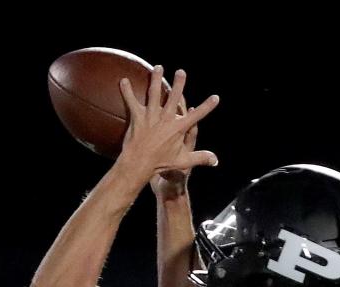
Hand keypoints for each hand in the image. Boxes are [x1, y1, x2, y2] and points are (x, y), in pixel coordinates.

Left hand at [118, 67, 217, 188]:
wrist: (139, 164)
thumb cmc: (161, 164)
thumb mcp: (183, 162)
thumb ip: (200, 158)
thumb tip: (216, 161)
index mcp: (178, 128)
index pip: (197, 116)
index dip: (207, 107)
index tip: (216, 98)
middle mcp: (166, 119)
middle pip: (174, 97)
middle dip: (179, 83)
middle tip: (181, 72)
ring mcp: (151, 116)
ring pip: (154, 93)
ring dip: (156, 79)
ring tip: (158, 68)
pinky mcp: (137, 117)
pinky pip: (131, 101)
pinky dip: (127, 91)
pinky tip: (123, 81)